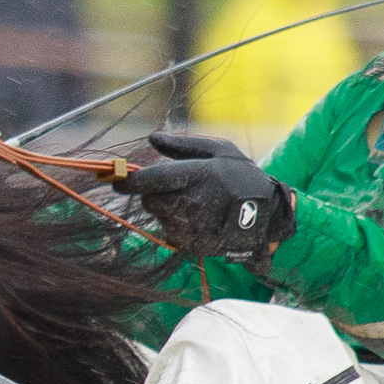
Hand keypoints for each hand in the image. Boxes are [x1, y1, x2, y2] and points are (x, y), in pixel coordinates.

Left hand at [124, 131, 294, 259]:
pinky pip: (170, 234)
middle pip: (149, 200)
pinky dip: (176, 226)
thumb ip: (183, 145)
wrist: (269, 215)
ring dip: (166, 210)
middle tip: (175, 189)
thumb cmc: (241, 176)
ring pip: (158, 217)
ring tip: (194, 203)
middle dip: (154, 193)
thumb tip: (152, 138)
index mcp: (196, 175)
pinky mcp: (194, 245)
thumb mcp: (219, 150)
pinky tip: (197, 219)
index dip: (127, 181)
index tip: (114, 179)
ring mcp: (193, 227)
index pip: (149, 180)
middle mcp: (192, 203)